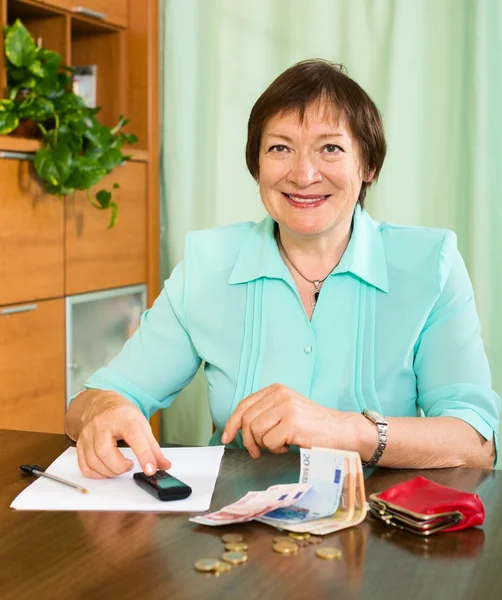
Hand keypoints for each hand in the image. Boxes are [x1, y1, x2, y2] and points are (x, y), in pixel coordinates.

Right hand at [75, 396, 170, 478]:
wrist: (101, 405)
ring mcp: (88, 434)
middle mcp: (102, 424)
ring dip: (110, 472)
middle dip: (120, 466)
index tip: (151, 469)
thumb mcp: (142, 425)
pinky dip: (97, 474)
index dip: (144, 455)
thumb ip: (153, 448)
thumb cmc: (122, 415)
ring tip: (120, 467)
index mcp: (122, 418)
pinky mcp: (80, 443)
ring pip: (94, 461)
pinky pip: (84, 466)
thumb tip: (164, 465)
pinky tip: (107, 470)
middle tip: (129, 465)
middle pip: (106, 452)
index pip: (134, 437)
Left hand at [222, 383, 357, 457]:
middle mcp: (280, 395)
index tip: (227, 437)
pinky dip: (276, 449)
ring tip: (279, 445)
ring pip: (255, 431)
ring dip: (264, 445)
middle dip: (247, 440)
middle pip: (246, 419)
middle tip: (257, 451)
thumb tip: (235, 429)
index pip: (244, 405)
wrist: (342, 431)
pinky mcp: (292, 423)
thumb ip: (265, 413)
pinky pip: (269, 442)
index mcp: (276, 389)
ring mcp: (287, 408)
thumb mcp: (286, 411)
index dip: (232, 423)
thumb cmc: (313, 426)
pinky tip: (288, 446)